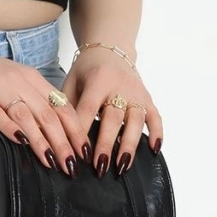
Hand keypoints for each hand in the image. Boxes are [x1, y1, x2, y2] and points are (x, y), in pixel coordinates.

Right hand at [0, 40, 89, 173]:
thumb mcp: (15, 82)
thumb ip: (33, 100)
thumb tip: (54, 130)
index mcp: (32, 78)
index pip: (62, 106)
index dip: (76, 130)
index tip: (83, 151)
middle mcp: (20, 82)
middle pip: (48, 115)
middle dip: (64, 143)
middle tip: (72, 165)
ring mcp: (0, 88)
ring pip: (28, 117)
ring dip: (43, 142)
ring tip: (53, 162)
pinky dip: (12, 129)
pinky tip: (22, 143)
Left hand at [62, 47, 161, 175]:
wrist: (110, 49)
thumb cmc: (86, 70)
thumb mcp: (71, 81)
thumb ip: (67, 106)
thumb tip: (59, 138)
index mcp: (97, 80)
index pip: (87, 109)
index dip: (81, 132)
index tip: (76, 154)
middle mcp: (119, 86)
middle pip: (113, 118)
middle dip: (105, 144)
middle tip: (99, 167)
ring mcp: (136, 92)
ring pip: (135, 120)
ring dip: (129, 145)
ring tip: (122, 167)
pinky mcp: (147, 97)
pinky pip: (155, 116)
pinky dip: (157, 133)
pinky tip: (154, 150)